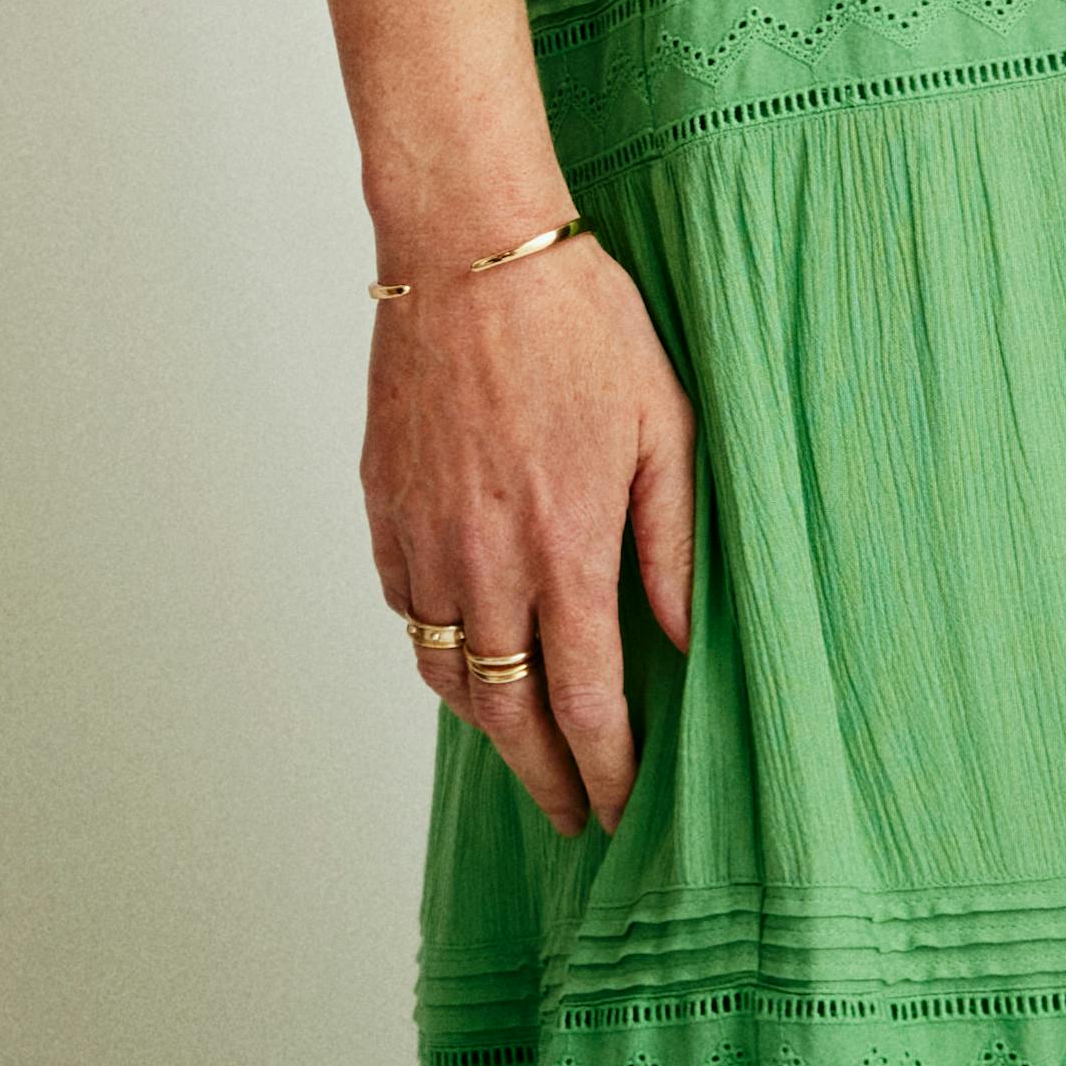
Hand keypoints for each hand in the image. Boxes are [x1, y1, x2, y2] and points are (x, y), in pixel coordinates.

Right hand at [366, 231, 697, 835]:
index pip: (585, 701)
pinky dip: (440, 650)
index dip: (603, 769)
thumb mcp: (665, 427)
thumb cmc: (582, 325)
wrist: (469, 252)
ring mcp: (425, 538)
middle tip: (571, 814)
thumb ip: (673, 541)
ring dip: (489, 722)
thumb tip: (680, 637)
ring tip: (526, 744)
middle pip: (509, 711)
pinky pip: (408, 611)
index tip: (618, 810)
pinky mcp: (385, 508)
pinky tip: (470, 652)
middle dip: (544, 776)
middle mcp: (486, 561)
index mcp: (565, 548)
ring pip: (448, 671)